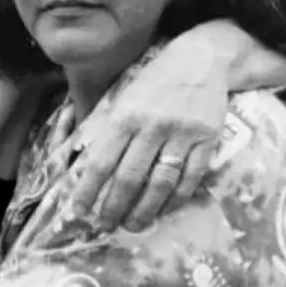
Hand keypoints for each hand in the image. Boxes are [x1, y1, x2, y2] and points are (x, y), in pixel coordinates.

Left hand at [69, 42, 227, 231]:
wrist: (201, 59)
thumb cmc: (154, 82)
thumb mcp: (123, 98)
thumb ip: (108, 131)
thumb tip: (86, 168)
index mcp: (125, 116)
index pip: (101, 162)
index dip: (87, 191)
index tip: (78, 213)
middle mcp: (151, 126)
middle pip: (129, 178)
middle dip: (113, 207)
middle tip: (104, 227)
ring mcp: (182, 134)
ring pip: (160, 183)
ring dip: (143, 210)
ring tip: (131, 226)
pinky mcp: (207, 140)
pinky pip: (190, 179)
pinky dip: (174, 200)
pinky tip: (162, 212)